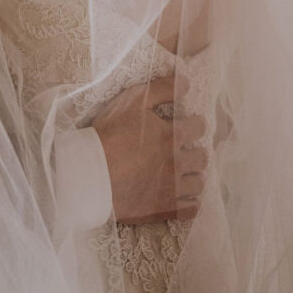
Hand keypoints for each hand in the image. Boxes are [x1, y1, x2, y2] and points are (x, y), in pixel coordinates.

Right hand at [91, 74, 206, 224]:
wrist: (89, 174)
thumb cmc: (109, 134)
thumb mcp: (132, 101)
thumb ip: (161, 89)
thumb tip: (186, 82)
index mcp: (172, 135)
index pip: (199, 127)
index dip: (195, 123)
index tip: (189, 124)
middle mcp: (178, 162)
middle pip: (202, 157)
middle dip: (196, 150)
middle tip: (185, 149)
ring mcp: (172, 189)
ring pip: (199, 183)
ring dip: (194, 176)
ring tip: (183, 172)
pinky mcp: (164, 209)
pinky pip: (191, 210)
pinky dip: (191, 203)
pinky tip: (183, 197)